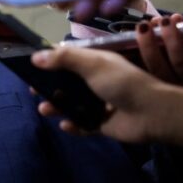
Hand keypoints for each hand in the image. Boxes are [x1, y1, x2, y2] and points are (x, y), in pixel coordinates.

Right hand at [30, 47, 182, 149]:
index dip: (49, 61)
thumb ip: (64, 59)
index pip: (68, 59)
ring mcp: (99, 103)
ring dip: (56, 107)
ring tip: (45, 110)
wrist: (151, 113)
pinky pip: (82, 125)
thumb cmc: (122, 83)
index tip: (30, 67)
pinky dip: (73, 125)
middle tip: (32, 92)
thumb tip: (35, 57)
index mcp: (95, 64)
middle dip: (47, 87)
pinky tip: (65, 125)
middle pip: (66, 83)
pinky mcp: (102, 124)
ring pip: (71, 104)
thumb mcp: (93, 64)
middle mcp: (96, 82)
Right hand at [135, 13, 182, 96]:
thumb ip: (166, 52)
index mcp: (167, 87)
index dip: (136, 54)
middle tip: (144, 26)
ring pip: (181, 61)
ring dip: (172, 38)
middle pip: (159, 69)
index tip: (133, 34)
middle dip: (149, 45)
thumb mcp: (181, 68)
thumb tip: (152, 24)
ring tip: (168, 20)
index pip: (146, 73)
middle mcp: (180, 88)